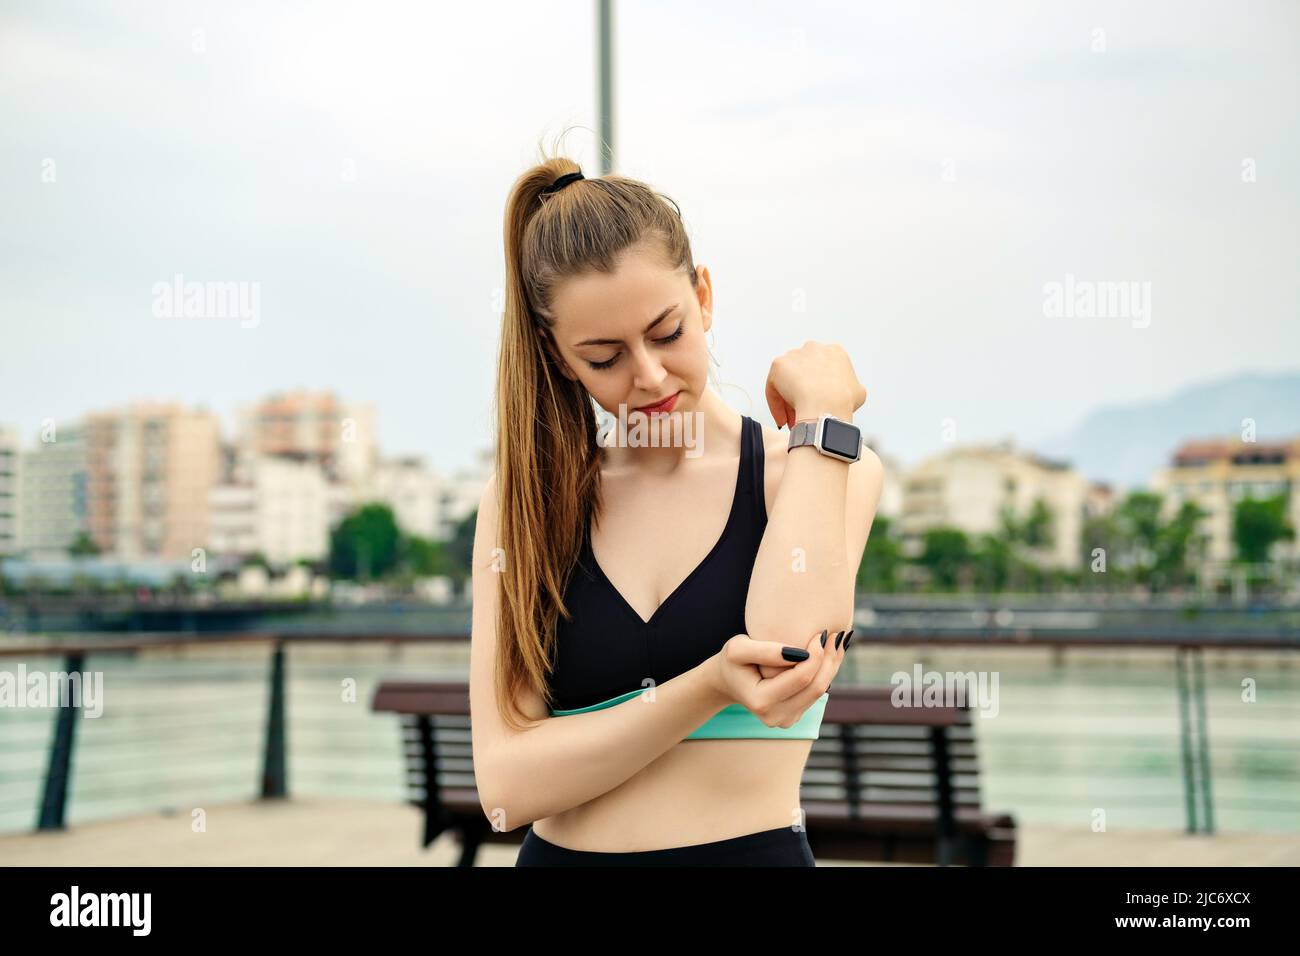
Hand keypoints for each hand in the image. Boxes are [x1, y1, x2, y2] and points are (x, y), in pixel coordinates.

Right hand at [706, 630, 840, 729]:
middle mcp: (776, 717)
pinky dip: (825, 672)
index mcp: (761, 702)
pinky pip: (816, 693)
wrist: (728, 680)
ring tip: (837, 640)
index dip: (816, 655)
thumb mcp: (738, 649)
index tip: (822, 631)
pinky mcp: (795, 715)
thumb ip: (765, 651)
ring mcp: (786, 720)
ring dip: (831, 665)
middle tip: (837, 635)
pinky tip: (829, 653)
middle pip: (816, 687)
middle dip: (829, 660)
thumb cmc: (732, 661)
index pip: (801, 679)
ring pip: (820, 691)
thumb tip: (801, 653)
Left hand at [764, 341, 867, 428]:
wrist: (827, 405)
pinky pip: (774, 387)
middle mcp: (814, 348)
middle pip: (803, 374)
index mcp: (835, 352)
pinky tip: (783, 419)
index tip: (818, 405)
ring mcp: (795, 355)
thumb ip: (850, 386)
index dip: (819, 390)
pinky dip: (776, 404)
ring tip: (792, 420)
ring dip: (788, 400)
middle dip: (801, 393)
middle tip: (803, 414)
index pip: (822, 370)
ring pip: (787, 381)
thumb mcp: (858, 392)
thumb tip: (846, 393)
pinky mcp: (779, 365)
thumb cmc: (844, 402)